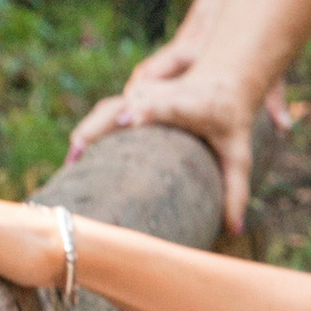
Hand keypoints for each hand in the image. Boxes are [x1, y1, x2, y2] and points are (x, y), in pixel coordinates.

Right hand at [67, 62, 281, 231]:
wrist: (221, 81)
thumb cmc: (231, 120)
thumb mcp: (239, 153)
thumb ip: (237, 189)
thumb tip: (234, 230)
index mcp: (186, 104)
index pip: (161, 105)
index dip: (144, 109)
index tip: (129, 117)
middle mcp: (159, 95)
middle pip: (123, 108)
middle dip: (99, 128)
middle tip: (79, 157)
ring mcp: (142, 95)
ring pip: (108, 110)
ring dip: (87, 133)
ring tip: (71, 164)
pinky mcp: (133, 99)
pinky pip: (106, 114)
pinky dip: (90, 132)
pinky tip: (76, 158)